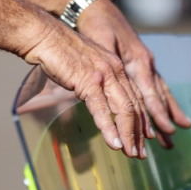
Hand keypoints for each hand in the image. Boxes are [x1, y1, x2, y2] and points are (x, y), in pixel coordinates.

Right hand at [23, 25, 151, 158]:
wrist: (44, 36)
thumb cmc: (59, 51)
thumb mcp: (85, 66)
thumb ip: (95, 81)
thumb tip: (95, 98)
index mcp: (116, 67)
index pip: (135, 97)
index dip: (142, 120)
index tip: (146, 138)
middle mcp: (116, 70)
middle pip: (134, 106)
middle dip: (139, 133)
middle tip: (141, 153)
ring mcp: (104, 76)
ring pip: (124, 110)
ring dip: (128, 135)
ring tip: (131, 153)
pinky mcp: (89, 81)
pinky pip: (102, 109)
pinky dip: (109, 129)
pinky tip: (114, 144)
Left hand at [76, 0, 190, 144]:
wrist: (98, 8)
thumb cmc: (97, 25)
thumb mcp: (101, 42)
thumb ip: (108, 64)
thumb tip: (108, 87)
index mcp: (138, 60)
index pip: (150, 92)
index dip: (157, 113)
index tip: (164, 130)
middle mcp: (146, 63)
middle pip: (158, 97)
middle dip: (164, 120)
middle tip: (171, 140)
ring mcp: (145, 63)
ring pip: (159, 92)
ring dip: (168, 113)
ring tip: (178, 130)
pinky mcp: (140, 64)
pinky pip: (154, 86)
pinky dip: (161, 101)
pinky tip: (166, 112)